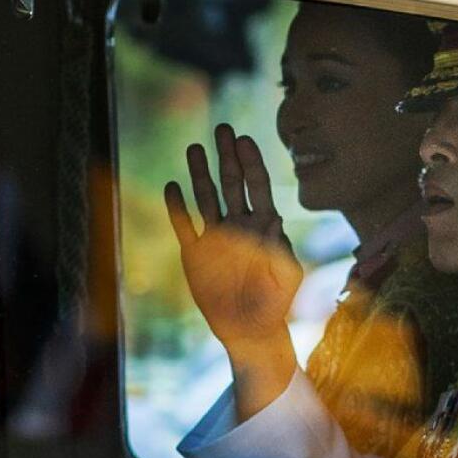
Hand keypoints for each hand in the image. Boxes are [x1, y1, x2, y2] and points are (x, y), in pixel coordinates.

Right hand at [164, 124, 302, 356]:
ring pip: (206, 197)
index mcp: (263, 226)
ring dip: (201, 173)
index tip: (245, 140)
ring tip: (194, 148)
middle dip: (227, 156)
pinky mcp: (195, 253)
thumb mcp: (285, 275)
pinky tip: (172, 186)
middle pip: (232, 183)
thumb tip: (275, 215)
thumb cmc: (276, 302)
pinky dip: (177, 207)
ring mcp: (216, 237)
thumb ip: (281, 247)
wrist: (251, 329)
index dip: (251, 162)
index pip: (258, 186)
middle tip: (223, 128)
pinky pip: (184, 225)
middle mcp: (239, 225)